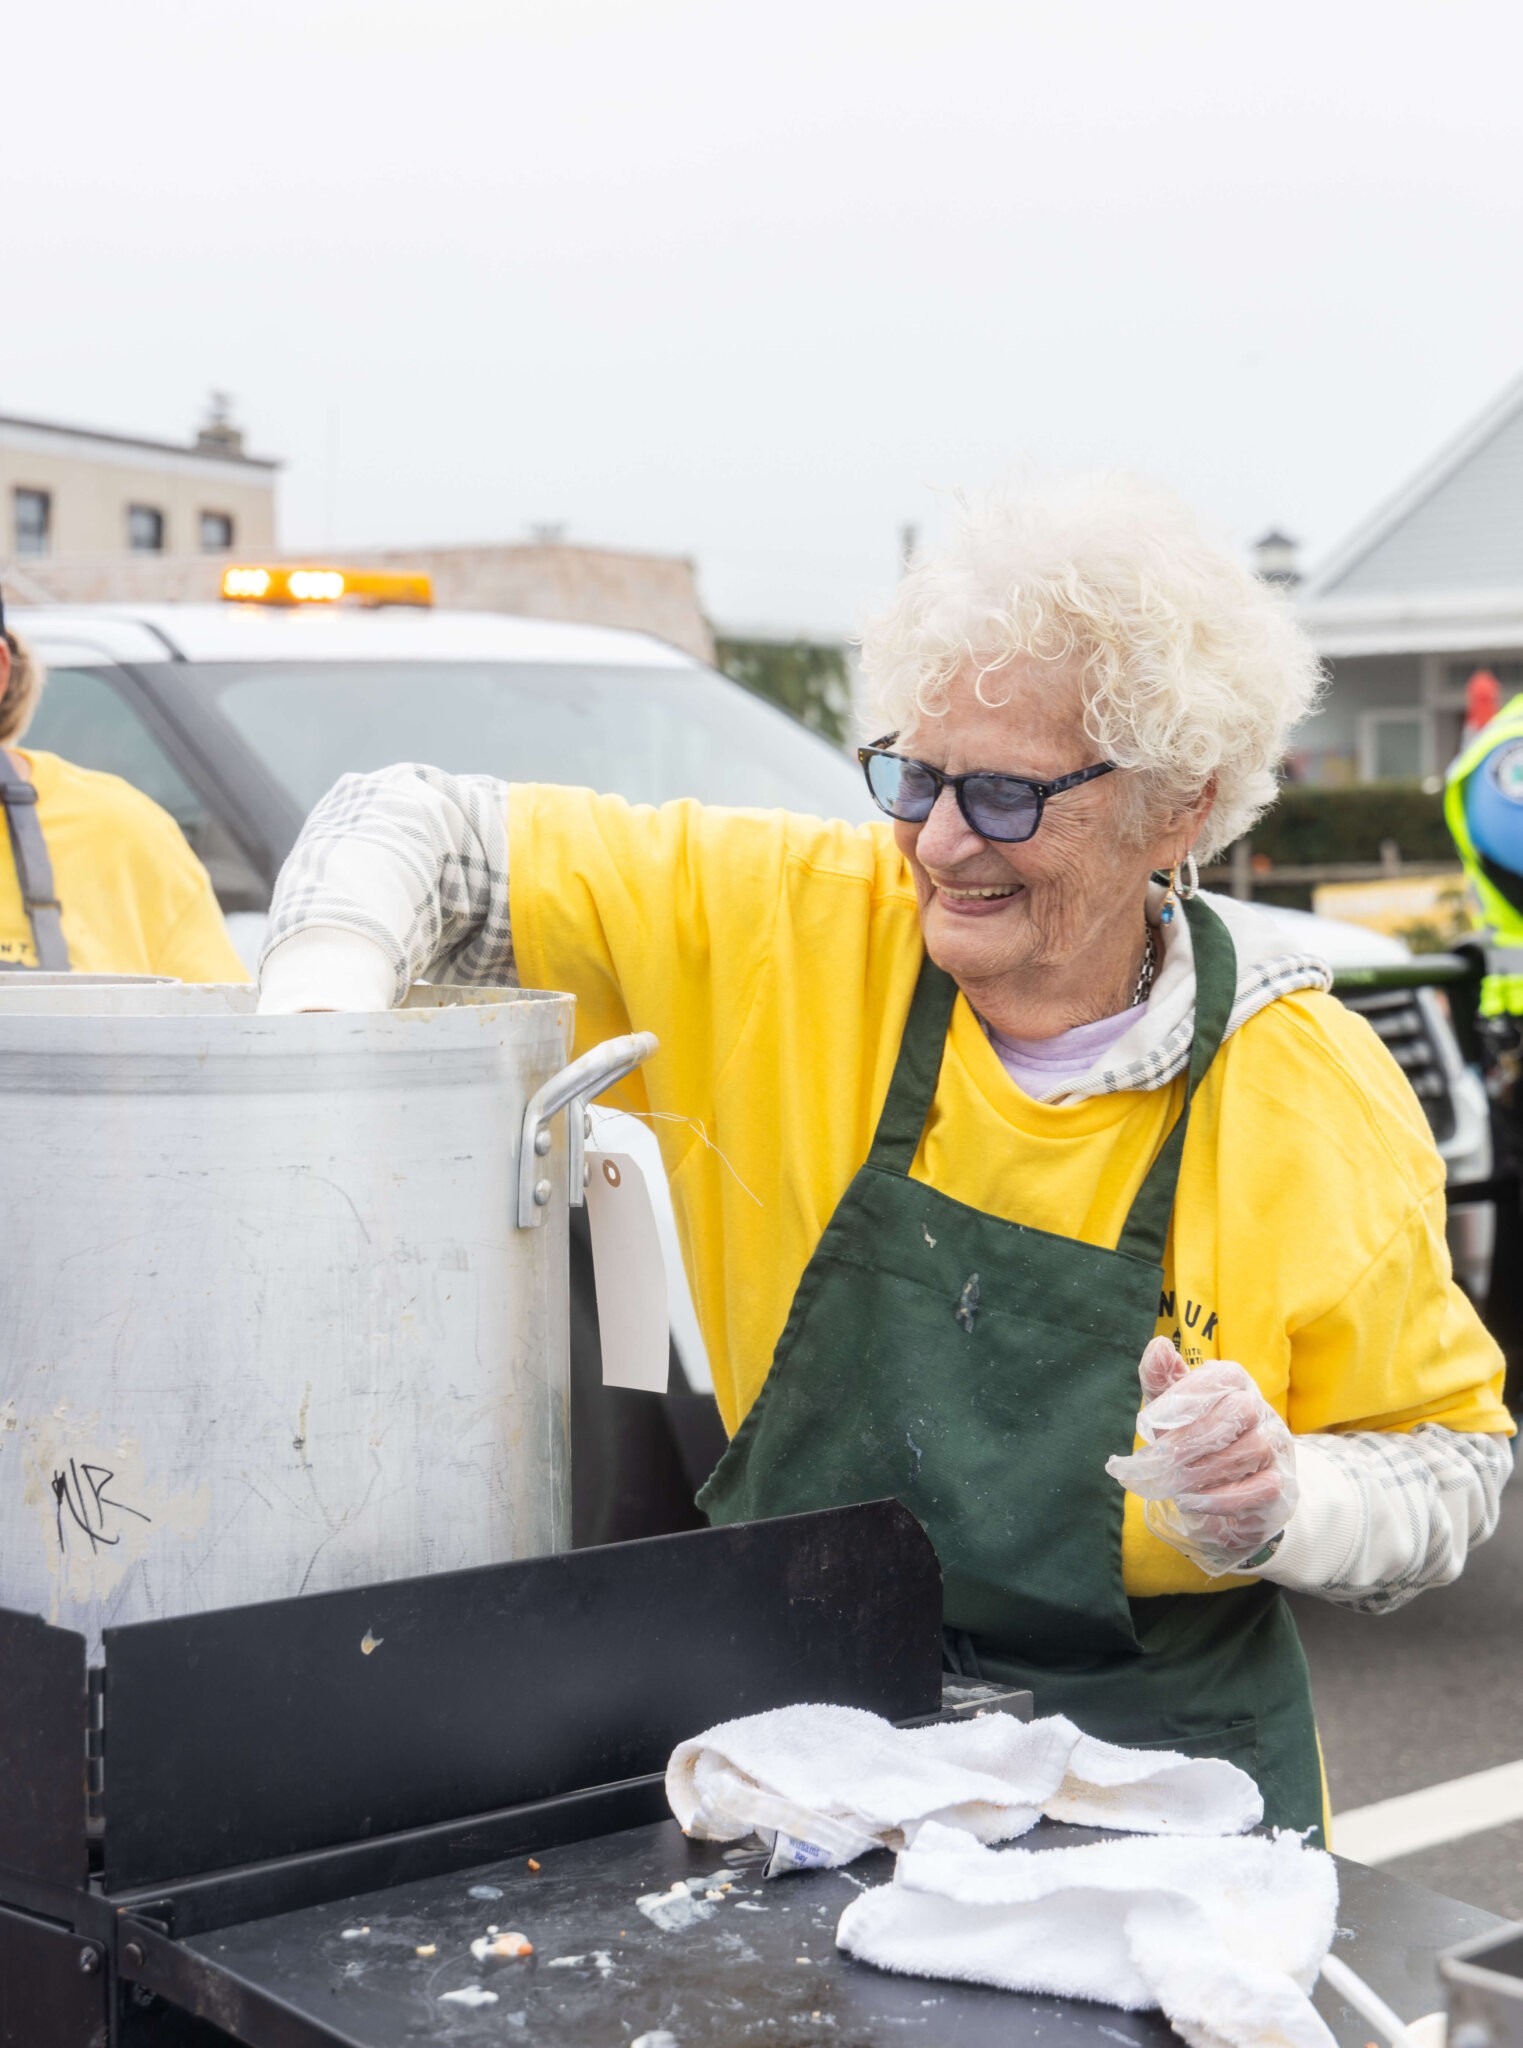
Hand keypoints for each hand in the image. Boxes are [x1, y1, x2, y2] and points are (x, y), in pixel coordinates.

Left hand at [1104, 1337, 1297, 1576]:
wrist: (1224, 1496)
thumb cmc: (1193, 1440)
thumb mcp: (1170, 1410)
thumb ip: (1161, 1379)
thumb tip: (1159, 1346)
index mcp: (1235, 1385)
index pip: (1221, 1376)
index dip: (1186, 1395)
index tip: (1150, 1421)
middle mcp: (1262, 1411)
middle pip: (1241, 1410)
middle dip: (1193, 1438)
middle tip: (1160, 1459)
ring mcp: (1277, 1449)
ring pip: (1251, 1450)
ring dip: (1204, 1470)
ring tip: (1174, 1483)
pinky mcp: (1282, 1487)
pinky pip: (1262, 1488)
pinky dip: (1222, 1498)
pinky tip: (1193, 1500)